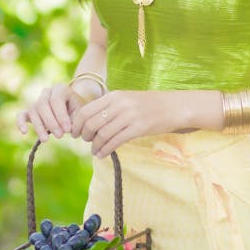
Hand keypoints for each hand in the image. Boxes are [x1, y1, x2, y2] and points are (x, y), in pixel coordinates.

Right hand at [16, 83, 87, 141]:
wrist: (72, 109)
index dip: (61, 116)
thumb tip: (68, 130)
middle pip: (42, 104)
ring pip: (33, 111)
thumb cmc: (77, 111)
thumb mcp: (80, 112)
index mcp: (60, 89)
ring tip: (46, 140)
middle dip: (51, 122)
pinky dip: (20, 123)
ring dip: (39, 126)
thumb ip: (76, 119)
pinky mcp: (29, 111)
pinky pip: (21, 115)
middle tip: (60, 136)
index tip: (67, 130)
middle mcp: (47, 92)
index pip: (56, 100)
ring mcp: (37, 100)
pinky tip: (24, 132)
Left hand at [71, 90, 187, 157]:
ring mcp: (129, 115)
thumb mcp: (127, 99)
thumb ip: (110, 107)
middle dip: (85, 136)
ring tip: (95, 151)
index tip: (75, 133)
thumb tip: (90, 122)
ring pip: (102, 134)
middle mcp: (120, 104)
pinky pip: (116, 141)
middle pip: (91, 123)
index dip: (77, 124)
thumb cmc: (149, 105)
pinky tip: (103, 154)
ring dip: (95, 146)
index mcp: (114, 95)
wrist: (174, 106)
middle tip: (86, 142)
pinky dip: (106, 150)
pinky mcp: (139, 128)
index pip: (86, 110)